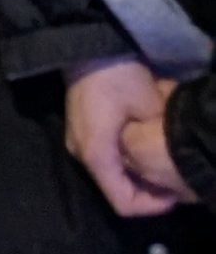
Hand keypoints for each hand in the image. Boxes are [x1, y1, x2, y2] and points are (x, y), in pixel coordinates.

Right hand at [65, 56, 184, 217]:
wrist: (88, 46)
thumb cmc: (118, 77)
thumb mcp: (150, 108)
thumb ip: (159, 139)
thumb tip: (172, 157)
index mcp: (97, 155)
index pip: (123, 202)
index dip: (153, 207)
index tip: (176, 196)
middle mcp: (82, 156)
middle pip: (116, 190)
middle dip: (148, 190)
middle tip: (174, 180)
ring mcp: (78, 143)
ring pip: (111, 175)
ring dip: (137, 174)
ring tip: (162, 163)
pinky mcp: (82, 131)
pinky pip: (105, 158)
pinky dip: (126, 161)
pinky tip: (145, 146)